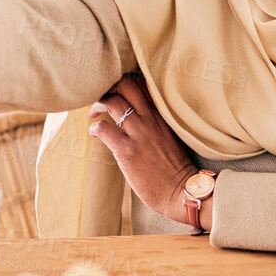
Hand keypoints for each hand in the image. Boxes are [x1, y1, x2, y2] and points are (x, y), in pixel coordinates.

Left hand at [87, 76, 203, 228]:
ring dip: (98, 105)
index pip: (142, 85)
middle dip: (109, 88)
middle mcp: (151, 119)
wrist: (181, 190)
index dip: (124, 85)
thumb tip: (137, 117)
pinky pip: (104, 129)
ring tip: (93, 114)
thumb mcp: (171, 136)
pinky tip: (95, 134)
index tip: (116, 93)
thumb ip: (156, 123)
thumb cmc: (176, 168)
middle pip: (126, 86)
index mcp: (162, 114)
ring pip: (113, 103)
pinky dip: (95, 128)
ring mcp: (139, 133)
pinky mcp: (127, 151)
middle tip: (101, 98)